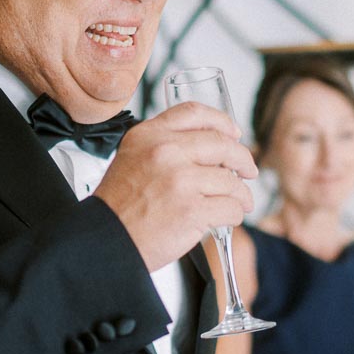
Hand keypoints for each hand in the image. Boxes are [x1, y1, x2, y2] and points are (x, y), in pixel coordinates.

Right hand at [95, 101, 257, 271]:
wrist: (105, 241)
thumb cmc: (119, 207)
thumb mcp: (132, 158)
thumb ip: (164, 145)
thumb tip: (210, 145)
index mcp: (149, 135)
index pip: (194, 113)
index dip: (222, 121)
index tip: (234, 133)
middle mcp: (165, 152)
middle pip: (222, 144)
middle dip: (243, 159)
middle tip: (248, 171)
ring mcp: (180, 180)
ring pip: (231, 180)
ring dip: (242, 194)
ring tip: (241, 202)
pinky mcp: (192, 210)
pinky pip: (230, 207)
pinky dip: (235, 215)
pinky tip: (228, 218)